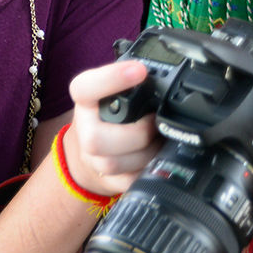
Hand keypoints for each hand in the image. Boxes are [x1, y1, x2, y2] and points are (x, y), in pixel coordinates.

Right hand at [65, 61, 164, 196]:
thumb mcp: (117, 92)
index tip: (140, 70)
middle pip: (96, 138)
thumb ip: (135, 83)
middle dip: (137, 132)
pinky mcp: (105, 180)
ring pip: (113, 164)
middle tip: (155, 122)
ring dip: (145, 153)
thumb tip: (169, 73)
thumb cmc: (112, 115)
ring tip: (158, 141)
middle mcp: (84, 130)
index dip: (111, 78)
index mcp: (87, 101)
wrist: (91, 151)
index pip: (85, 87)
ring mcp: (91, 159)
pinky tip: (153, 158)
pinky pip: (127, 181)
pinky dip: (146, 170)